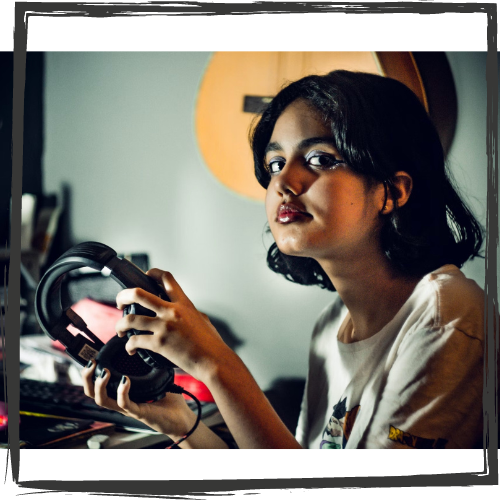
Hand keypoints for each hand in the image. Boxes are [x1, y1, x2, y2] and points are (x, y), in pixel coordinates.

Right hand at [82, 360, 196, 438]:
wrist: (182, 418)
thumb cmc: (169, 400)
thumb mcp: (156, 377)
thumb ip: (149, 365)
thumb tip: (146, 344)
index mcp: (122, 392)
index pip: (98, 383)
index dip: (90, 372)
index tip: (92, 357)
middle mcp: (121, 400)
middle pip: (92, 393)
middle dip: (86, 378)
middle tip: (91, 363)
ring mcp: (128, 408)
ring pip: (103, 400)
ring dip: (99, 386)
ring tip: (104, 372)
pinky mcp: (139, 413)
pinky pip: (124, 404)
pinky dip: (122, 392)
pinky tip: (125, 381)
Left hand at [114, 269, 232, 382]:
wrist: (215, 361)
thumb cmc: (211, 344)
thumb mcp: (202, 320)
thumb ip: (189, 312)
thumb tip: (182, 311)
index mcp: (183, 303)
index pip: (166, 279)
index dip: (152, 273)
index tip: (144, 276)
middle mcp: (172, 311)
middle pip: (138, 294)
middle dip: (123, 297)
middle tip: (120, 303)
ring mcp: (164, 326)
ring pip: (130, 319)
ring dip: (120, 325)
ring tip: (120, 330)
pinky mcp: (159, 343)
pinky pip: (135, 341)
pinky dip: (129, 345)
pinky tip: (131, 349)